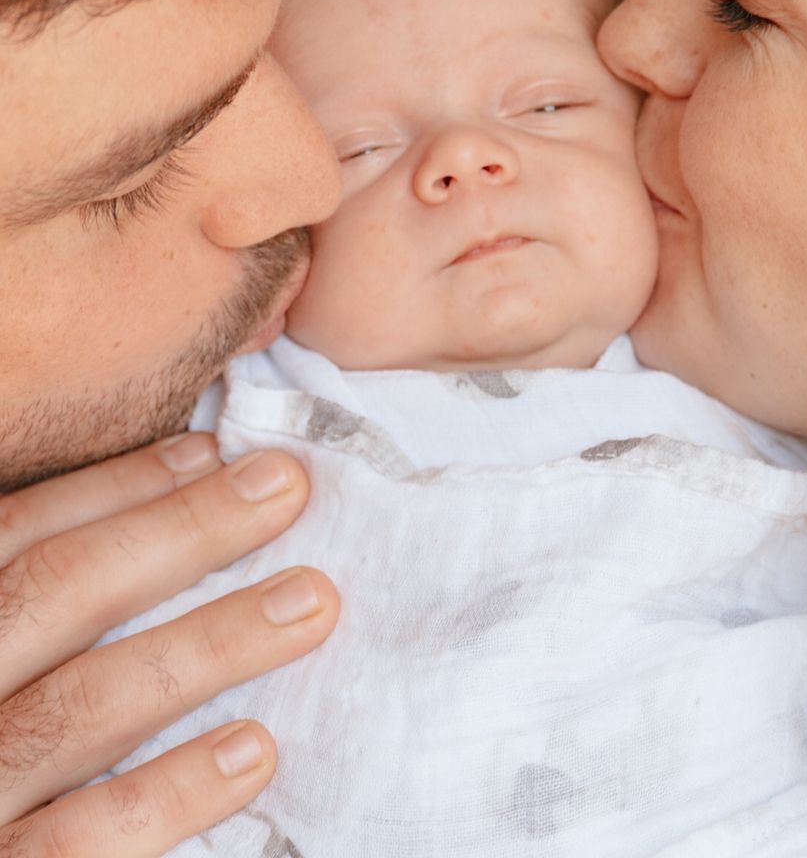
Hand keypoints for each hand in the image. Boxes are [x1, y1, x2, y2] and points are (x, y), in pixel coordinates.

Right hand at [0, 433, 339, 855]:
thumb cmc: (7, 751)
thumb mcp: (9, 652)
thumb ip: (53, 610)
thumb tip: (187, 495)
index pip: (19, 535)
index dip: (118, 487)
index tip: (214, 453)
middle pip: (56, 591)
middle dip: (181, 530)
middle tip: (288, 489)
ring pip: (83, 705)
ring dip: (210, 645)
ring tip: (311, 602)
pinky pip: (82, 839)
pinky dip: (172, 791)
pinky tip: (256, 749)